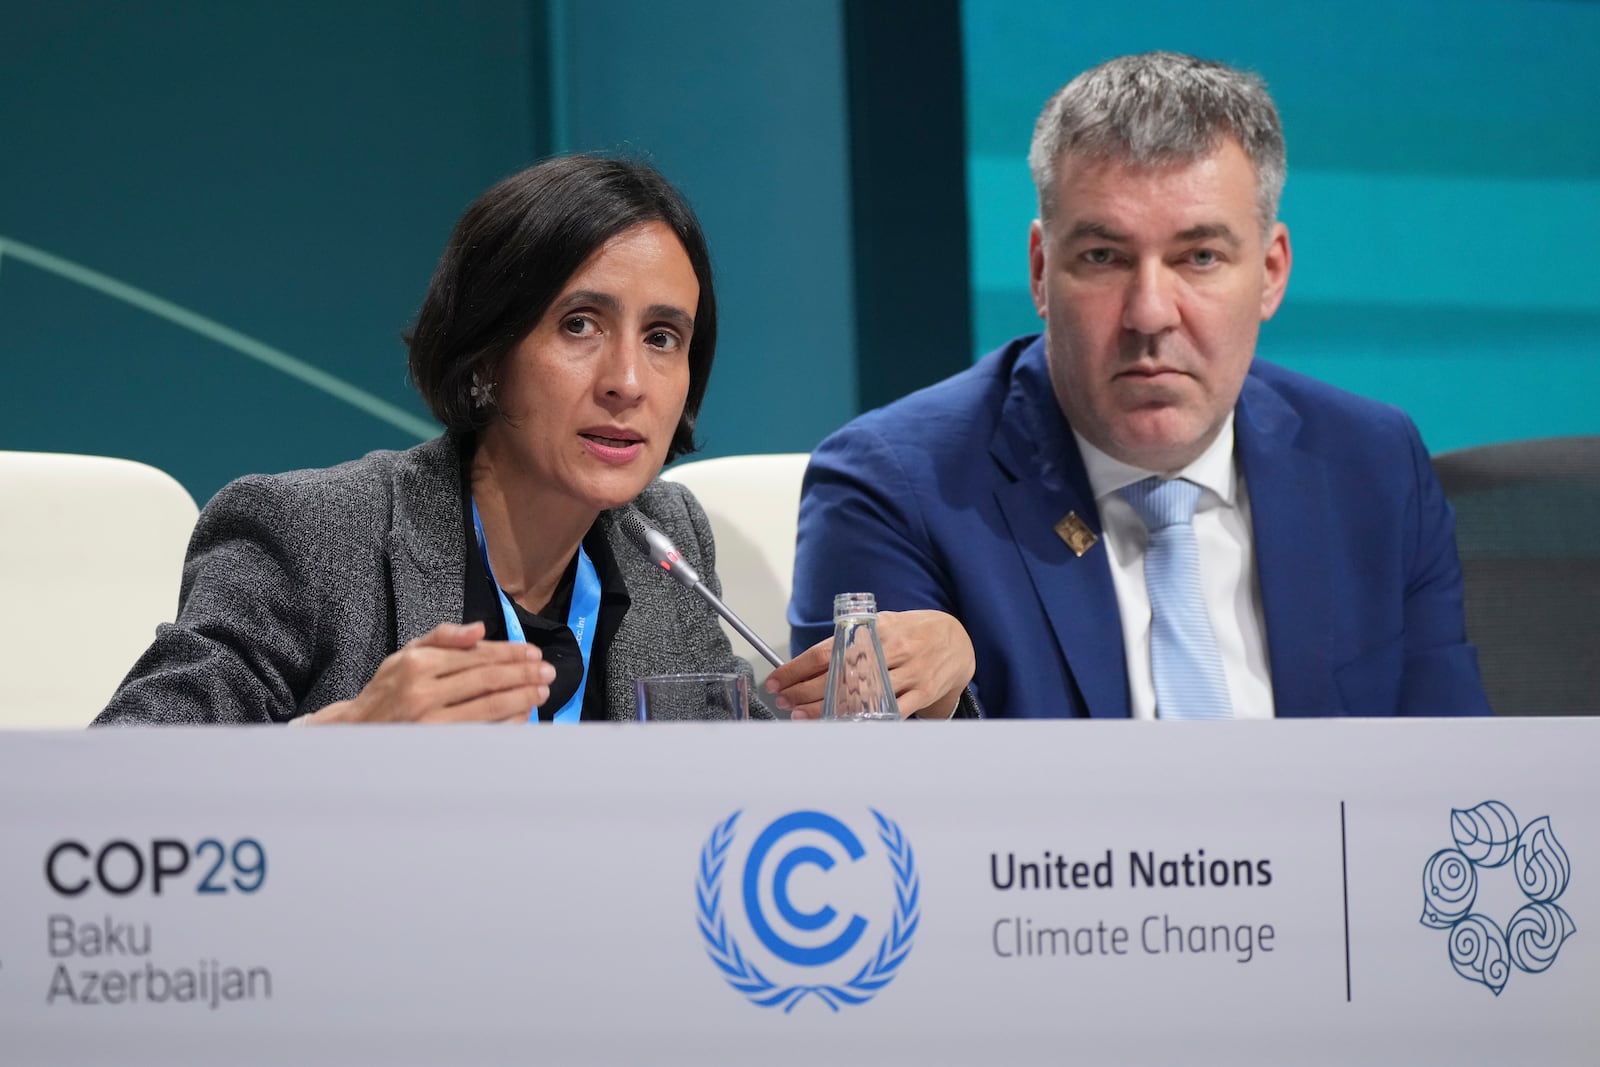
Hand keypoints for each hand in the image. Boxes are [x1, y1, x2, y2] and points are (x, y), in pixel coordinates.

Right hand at [304, 622, 554, 723]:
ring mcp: (431, 724)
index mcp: (418, 664)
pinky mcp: (438, 746)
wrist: (359, 730)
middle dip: (522, 675)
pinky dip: (505, 724)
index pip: (476, 657)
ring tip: (541, 692)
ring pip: (488, 708)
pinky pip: (482, 733)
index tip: (533, 654)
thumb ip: (443, 638)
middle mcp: (424, 693)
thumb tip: (479, 630)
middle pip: (487, 681)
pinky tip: (522, 716)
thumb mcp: (407, 653)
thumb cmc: (390, 688)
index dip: (509, 654)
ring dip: (521, 699)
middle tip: (547, 672)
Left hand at [765, 610, 974, 720]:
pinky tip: (841, 725)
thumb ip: (853, 638)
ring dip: (825, 709)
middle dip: (804, 691)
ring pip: (858, 696)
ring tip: (802, 716)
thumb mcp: (883, 623)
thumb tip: (813, 660)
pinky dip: (863, 720)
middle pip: (836, 676)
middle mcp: (889, 650)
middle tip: (783, 701)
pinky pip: (887, 711)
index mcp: (874, 629)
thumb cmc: (913, 632)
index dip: (797, 668)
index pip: (825, 651)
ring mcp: (907, 672)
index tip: (777, 680)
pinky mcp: (920, 692)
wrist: (958, 641)